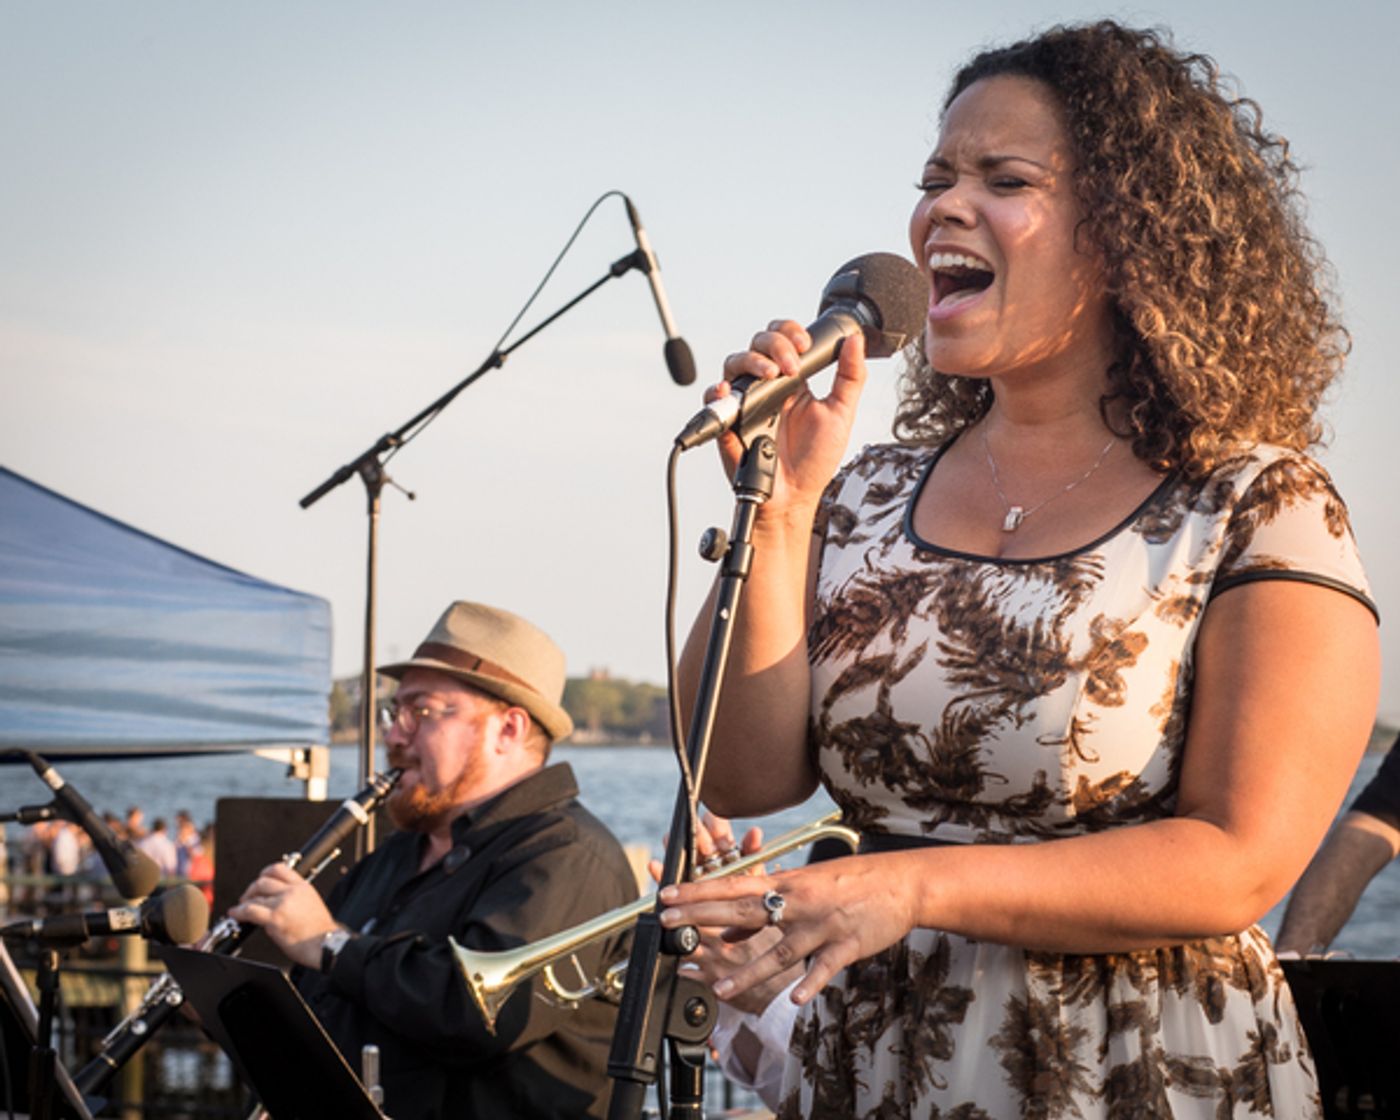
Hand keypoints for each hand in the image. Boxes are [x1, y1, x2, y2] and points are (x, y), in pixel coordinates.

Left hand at [228, 862, 336, 968]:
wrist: (325, 943)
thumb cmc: (319, 929)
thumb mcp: (311, 902)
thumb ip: (294, 896)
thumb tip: (274, 899)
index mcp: (302, 886)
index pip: (279, 869)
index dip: (265, 873)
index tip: (260, 880)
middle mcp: (292, 891)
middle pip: (264, 881)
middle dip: (252, 889)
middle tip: (247, 897)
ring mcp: (282, 904)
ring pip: (256, 895)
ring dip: (245, 901)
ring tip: (241, 907)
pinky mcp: (275, 918)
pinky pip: (250, 911)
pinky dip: (239, 911)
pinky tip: (236, 913)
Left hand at [658, 851, 917, 1006]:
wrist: (902, 882)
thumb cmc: (851, 883)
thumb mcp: (805, 886)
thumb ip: (765, 907)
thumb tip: (727, 929)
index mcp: (787, 884)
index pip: (733, 885)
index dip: (698, 892)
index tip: (667, 896)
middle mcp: (799, 902)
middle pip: (743, 910)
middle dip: (701, 917)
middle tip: (667, 923)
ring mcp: (822, 925)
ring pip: (780, 951)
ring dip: (749, 971)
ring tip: (720, 989)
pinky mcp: (847, 946)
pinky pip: (824, 968)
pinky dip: (809, 984)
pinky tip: (794, 999)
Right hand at [710, 321, 866, 517]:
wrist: (794, 496)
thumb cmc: (814, 460)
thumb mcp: (841, 413)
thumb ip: (850, 376)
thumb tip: (856, 341)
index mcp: (793, 381)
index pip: (784, 339)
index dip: (790, 332)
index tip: (805, 346)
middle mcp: (767, 387)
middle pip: (758, 343)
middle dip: (775, 344)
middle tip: (792, 366)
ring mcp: (746, 401)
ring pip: (735, 362)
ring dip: (752, 361)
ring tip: (770, 375)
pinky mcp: (728, 421)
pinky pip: (713, 397)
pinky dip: (717, 390)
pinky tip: (731, 390)